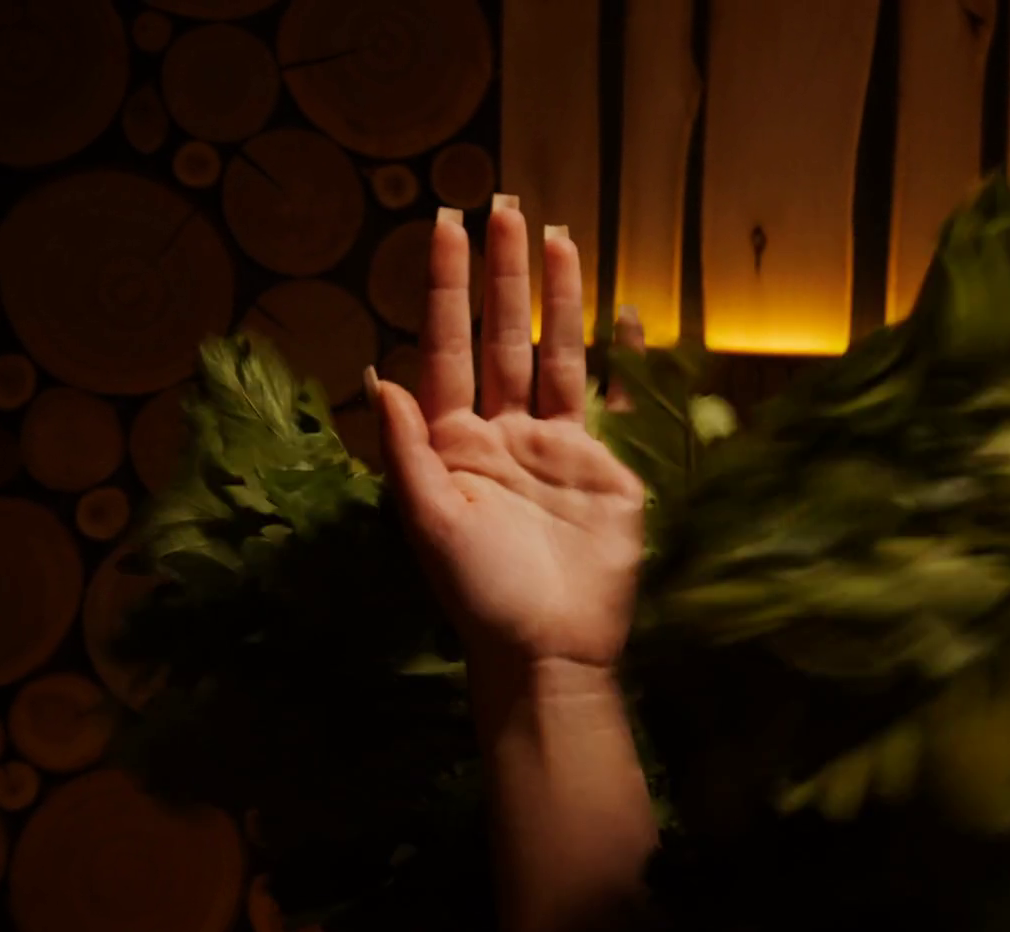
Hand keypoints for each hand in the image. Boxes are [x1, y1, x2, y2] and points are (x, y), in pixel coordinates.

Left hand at [366, 199, 646, 668]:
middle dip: (501, 273)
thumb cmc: (480, 595)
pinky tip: (627, 313)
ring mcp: (555, 444)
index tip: (444, 226)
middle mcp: (501, 431)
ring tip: (556, 235)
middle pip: (501, 334)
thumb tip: (381, 375)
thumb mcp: (431, 524)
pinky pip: (611, 396)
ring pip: (555, 352)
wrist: (550, 650)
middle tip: (504, 204)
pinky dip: (621, 353)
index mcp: (452, 441)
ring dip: (555, 296)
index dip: (444, 286)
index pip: (446, 345)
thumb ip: (407, 450)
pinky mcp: (604, 464)